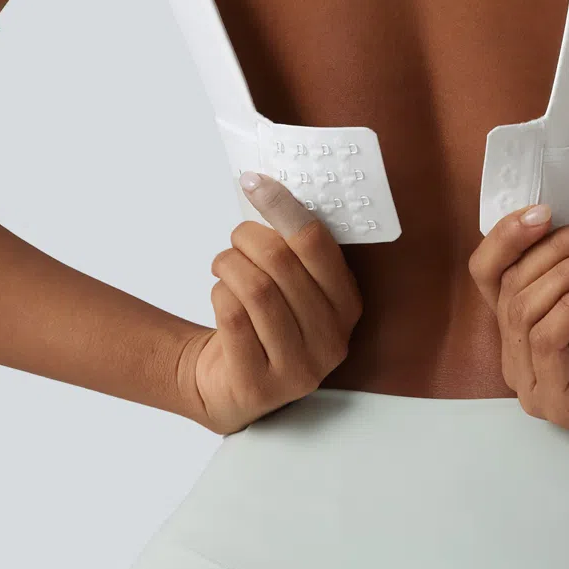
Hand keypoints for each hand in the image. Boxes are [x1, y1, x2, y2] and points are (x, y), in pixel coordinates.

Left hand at [175, 172, 363, 434]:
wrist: (231, 384)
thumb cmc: (265, 319)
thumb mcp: (294, 285)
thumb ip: (292, 245)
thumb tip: (261, 184)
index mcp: (348, 303)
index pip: (316, 242)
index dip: (280, 206)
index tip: (253, 182)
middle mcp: (332, 340)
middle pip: (281, 263)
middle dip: (248, 238)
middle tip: (237, 237)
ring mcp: (298, 368)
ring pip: (256, 290)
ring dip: (229, 264)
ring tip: (224, 264)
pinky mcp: (260, 385)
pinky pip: (233, 319)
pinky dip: (220, 294)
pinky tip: (222, 295)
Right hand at [469, 202, 568, 453]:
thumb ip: (566, 252)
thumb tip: (545, 212)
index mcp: (521, 322)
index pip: (488, 273)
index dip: (506, 237)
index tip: (542, 210)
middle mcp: (517, 354)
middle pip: (508, 285)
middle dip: (552, 248)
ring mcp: (532, 382)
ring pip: (524, 309)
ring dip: (566, 271)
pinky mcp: (554, 401)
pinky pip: (545, 337)